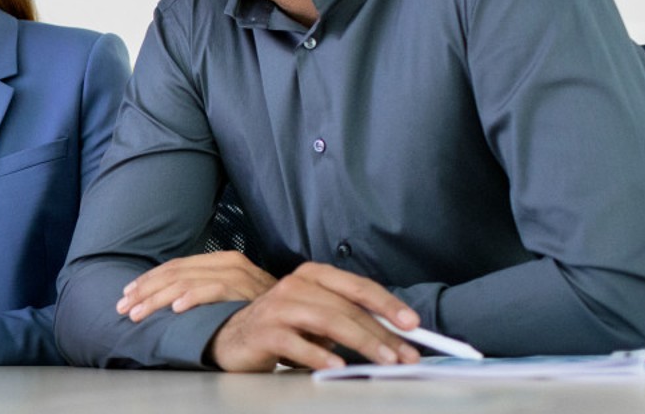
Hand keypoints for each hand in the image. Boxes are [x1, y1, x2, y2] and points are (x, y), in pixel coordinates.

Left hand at [118, 251, 275, 321]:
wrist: (302, 313)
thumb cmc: (263, 309)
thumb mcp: (232, 295)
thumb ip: (206, 291)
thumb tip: (171, 298)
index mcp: (222, 260)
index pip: (176, 266)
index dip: (148, 280)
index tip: (126, 294)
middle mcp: (229, 263)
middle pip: (175, 272)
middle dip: (144, 290)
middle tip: (123, 307)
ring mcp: (239, 275)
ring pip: (186, 281)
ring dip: (157, 298)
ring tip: (138, 312)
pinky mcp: (247, 290)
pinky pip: (214, 290)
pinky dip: (193, 298)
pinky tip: (176, 309)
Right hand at [209, 262, 420, 371]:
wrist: (232, 336)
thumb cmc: (282, 326)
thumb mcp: (317, 315)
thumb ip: (347, 318)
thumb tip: (392, 336)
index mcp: (313, 275)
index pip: (358, 287)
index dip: (388, 304)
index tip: (412, 324)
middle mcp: (295, 285)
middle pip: (347, 308)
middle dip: (382, 333)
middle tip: (405, 354)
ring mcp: (278, 307)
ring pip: (329, 321)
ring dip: (362, 342)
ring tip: (383, 360)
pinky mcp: (264, 331)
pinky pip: (298, 344)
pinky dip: (320, 356)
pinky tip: (338, 367)